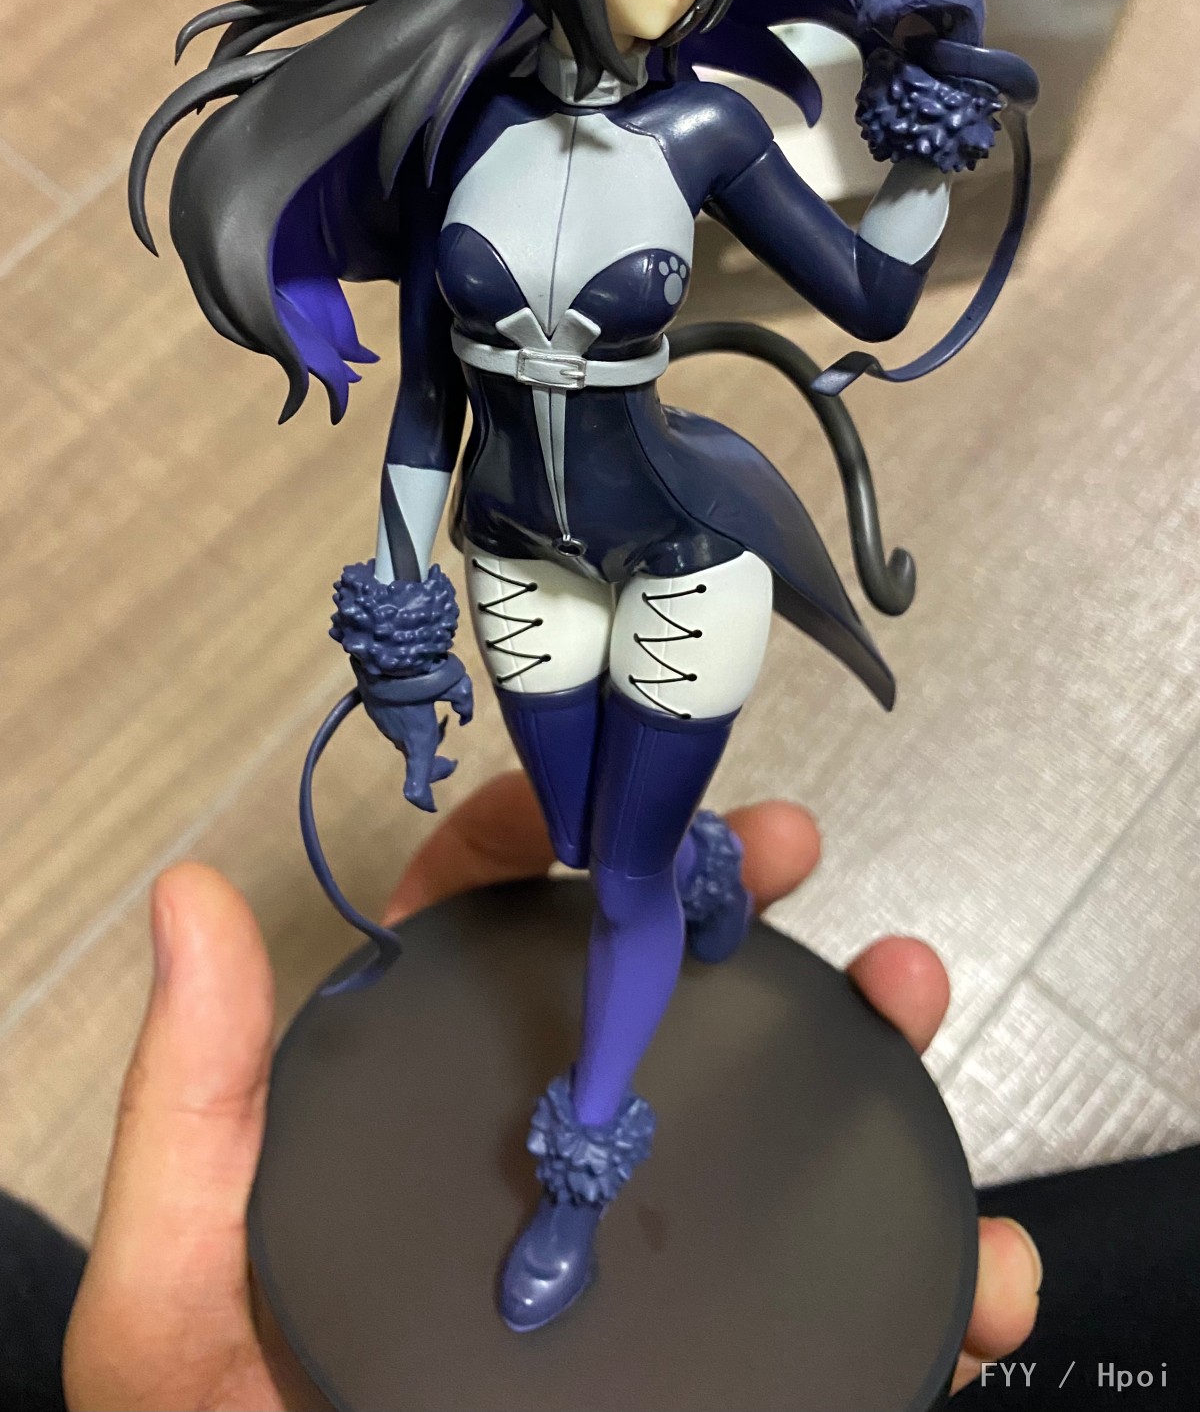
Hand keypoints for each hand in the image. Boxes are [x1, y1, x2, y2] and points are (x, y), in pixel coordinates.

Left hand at [64, 781, 1038, 1409]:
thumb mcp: (182, 1272)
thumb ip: (199, 1096)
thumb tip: (185, 901)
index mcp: (422, 1109)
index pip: (479, 932)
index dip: (535, 837)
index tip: (594, 787)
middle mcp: (546, 1156)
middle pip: (656, 993)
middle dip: (735, 903)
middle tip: (790, 848)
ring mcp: (640, 1259)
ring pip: (771, 1122)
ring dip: (861, 1044)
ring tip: (905, 989)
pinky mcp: (720, 1357)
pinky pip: (842, 1302)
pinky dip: (932, 1273)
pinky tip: (975, 1256)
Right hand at [357, 662, 474, 810]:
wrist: (384, 652)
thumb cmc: (422, 671)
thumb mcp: (456, 683)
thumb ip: (464, 702)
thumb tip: (464, 716)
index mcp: (419, 740)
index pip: (417, 785)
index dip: (425, 799)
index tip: (433, 805)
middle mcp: (399, 737)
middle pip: (417, 760)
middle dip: (434, 764)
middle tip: (450, 762)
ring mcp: (385, 723)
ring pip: (406, 740)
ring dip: (422, 739)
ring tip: (439, 723)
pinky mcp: (377, 708)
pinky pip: (396, 726)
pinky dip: (409, 724)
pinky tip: (418, 704)